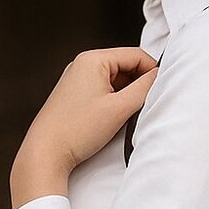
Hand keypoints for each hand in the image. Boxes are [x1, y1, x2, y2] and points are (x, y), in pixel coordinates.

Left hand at [10, 47, 158, 208]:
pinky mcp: (74, 95)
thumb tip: (159, 76)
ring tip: (128, 116)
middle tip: (146, 107)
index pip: (136, 55)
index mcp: (93, 59)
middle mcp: (83, 64)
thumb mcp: (119, 109)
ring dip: (127, 96)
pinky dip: (114, 102)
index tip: (162, 92)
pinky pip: (103, 91)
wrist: (46, 152)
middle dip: (139, 85)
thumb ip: (144, 89)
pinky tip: (114, 120)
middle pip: (125, 67)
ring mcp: (77, 79)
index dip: (153, 72)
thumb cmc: (78, 130)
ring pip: (115, 81)